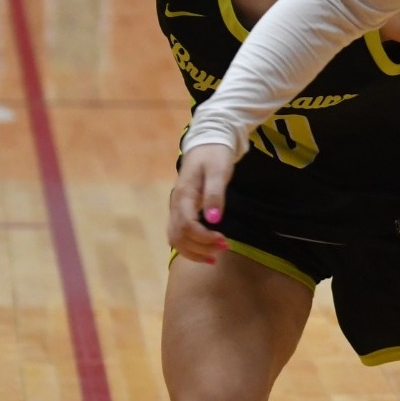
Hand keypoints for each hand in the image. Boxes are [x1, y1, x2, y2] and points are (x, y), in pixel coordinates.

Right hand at [169, 144, 234, 263]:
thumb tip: (214, 220)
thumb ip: (216, 194)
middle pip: (178, 237)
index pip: (187, 226)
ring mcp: (176, 208)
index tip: (224, 242)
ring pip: (175, 238)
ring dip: (193, 251)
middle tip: (224, 249)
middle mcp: (176, 204)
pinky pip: (178, 234)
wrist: (206, 143)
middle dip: (200, 248)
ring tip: (214, 257)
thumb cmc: (215, 156)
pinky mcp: (181, 210)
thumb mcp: (219, 171)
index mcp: (184, 195)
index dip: (204, 239)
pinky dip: (189, 246)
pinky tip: (204, 250)